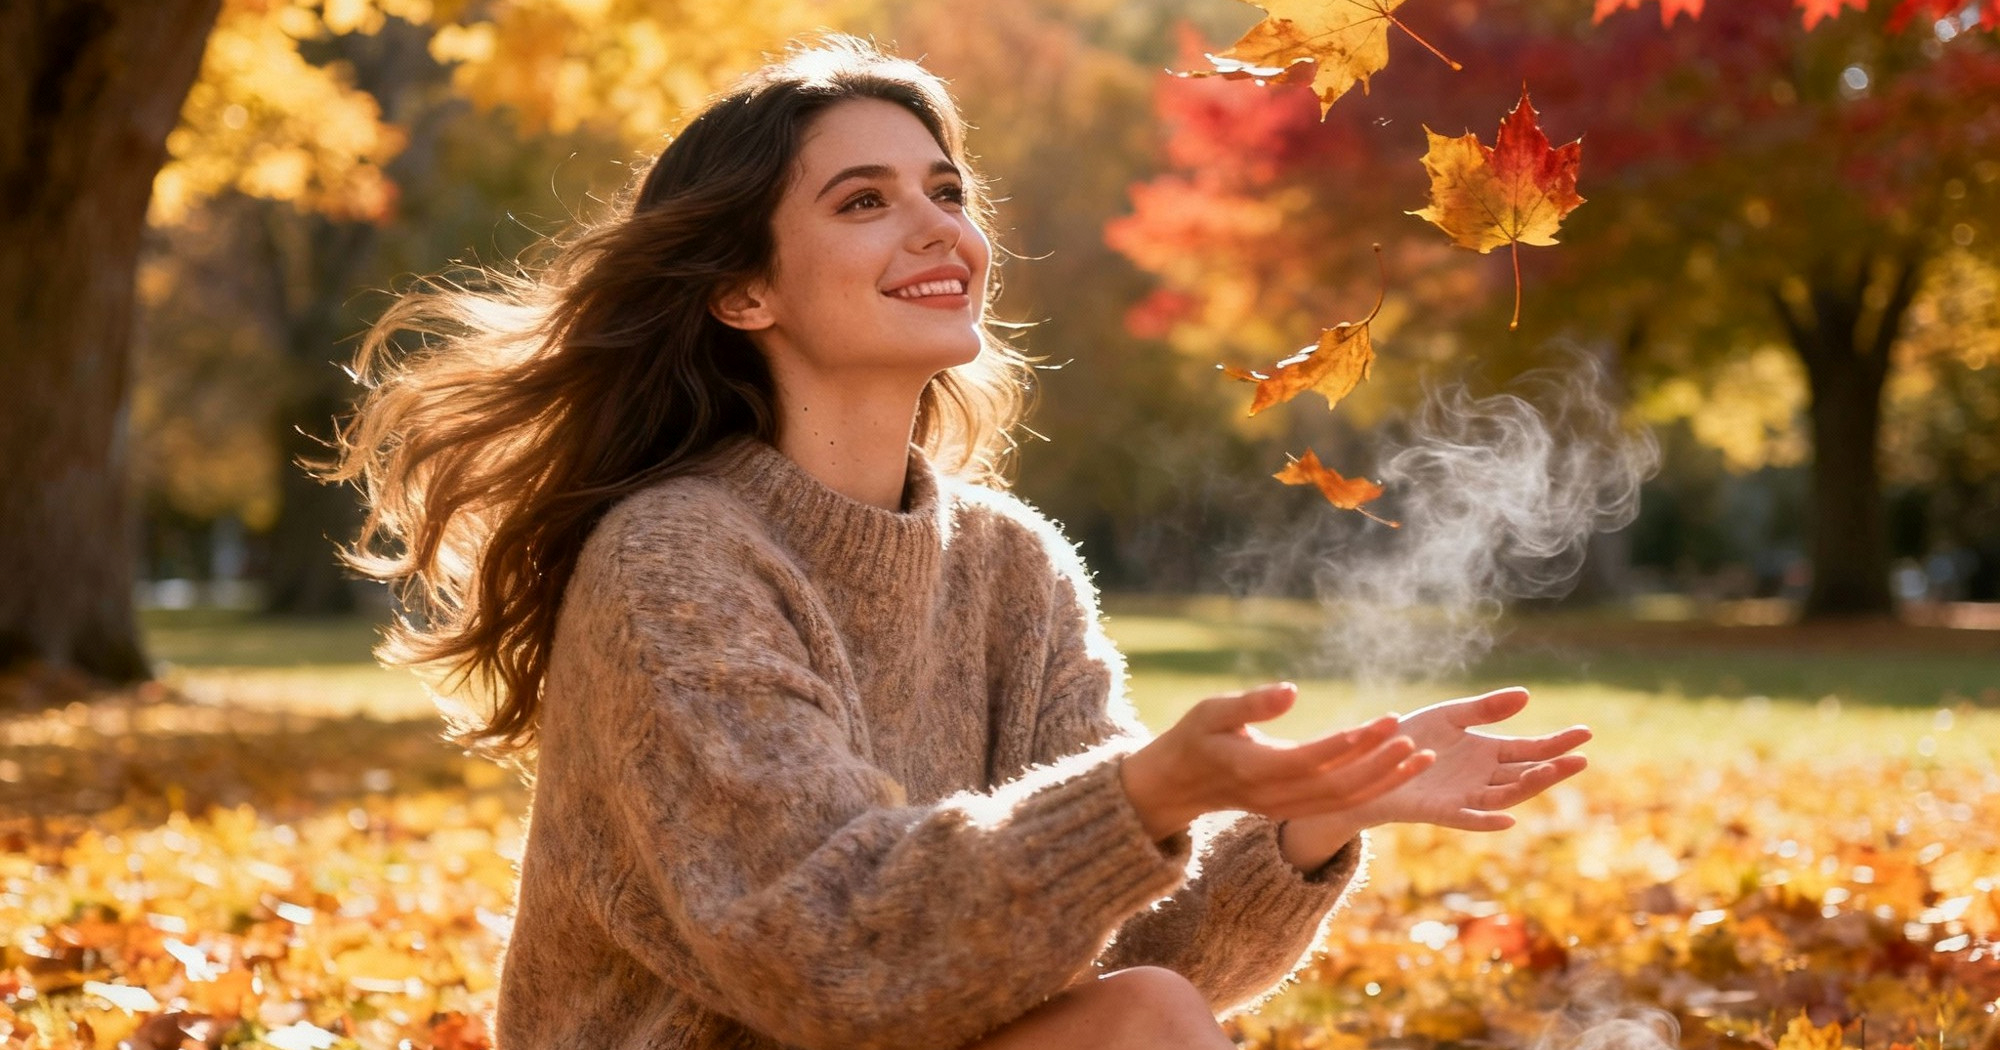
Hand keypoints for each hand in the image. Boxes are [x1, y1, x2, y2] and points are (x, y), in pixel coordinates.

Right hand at [1119, 682, 1437, 841]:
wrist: (1179, 784)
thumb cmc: (1195, 737)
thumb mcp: (1211, 711)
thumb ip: (1251, 703)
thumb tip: (1292, 690)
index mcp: (1252, 769)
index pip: (1307, 760)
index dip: (1345, 745)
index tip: (1378, 724)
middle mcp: (1273, 796)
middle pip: (1335, 786)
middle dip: (1377, 763)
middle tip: (1409, 736)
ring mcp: (1286, 809)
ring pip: (1345, 801)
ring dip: (1386, 780)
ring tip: (1421, 757)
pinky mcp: (1296, 811)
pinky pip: (1342, 805)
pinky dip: (1375, 789)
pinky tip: (1402, 770)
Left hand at [1284, 687, 1588, 849]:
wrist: (1369, 760)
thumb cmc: (1410, 739)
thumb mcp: (1450, 717)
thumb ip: (1485, 709)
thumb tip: (1527, 695)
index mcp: (1488, 753)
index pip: (1531, 749)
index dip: (1558, 743)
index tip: (1586, 733)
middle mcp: (1482, 778)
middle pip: (1525, 774)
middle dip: (1553, 767)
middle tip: (1581, 757)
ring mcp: (1464, 796)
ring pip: (1505, 795)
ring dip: (1529, 786)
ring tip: (1551, 772)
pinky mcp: (1440, 811)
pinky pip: (1468, 818)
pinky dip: (1487, 821)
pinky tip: (1507, 819)